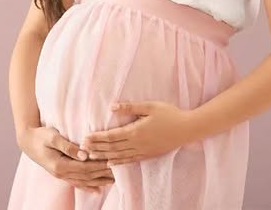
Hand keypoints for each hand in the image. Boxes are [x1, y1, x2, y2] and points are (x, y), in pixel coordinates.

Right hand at [17, 125, 114, 193]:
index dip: (99, 166)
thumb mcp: (53, 137)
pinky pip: (77, 183)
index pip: (85, 168)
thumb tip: (84, 155)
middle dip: (103, 174)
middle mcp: (61, 174)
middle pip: (87, 176)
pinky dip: (88, 187)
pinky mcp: (61, 174)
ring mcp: (61, 175)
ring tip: (114, 180)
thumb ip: (68, 146)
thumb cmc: (40, 136)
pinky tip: (98, 190)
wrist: (27, 142)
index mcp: (60, 165)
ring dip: (99, 181)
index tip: (112, 162)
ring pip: (84, 181)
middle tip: (118, 171)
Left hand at [80, 101, 196, 165]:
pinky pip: (130, 160)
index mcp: (135, 131)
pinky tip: (110, 163)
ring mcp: (143, 151)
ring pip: (119, 156)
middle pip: (112, 148)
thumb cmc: (169, 114)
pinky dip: (118, 162)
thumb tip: (112, 107)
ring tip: (91, 157)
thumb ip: (130, 107)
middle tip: (82, 149)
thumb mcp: (150, 106)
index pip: (111, 136)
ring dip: (103, 156)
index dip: (97, 138)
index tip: (85, 138)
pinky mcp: (148, 155)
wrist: (188, 129)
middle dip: (96, 148)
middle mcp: (137, 144)